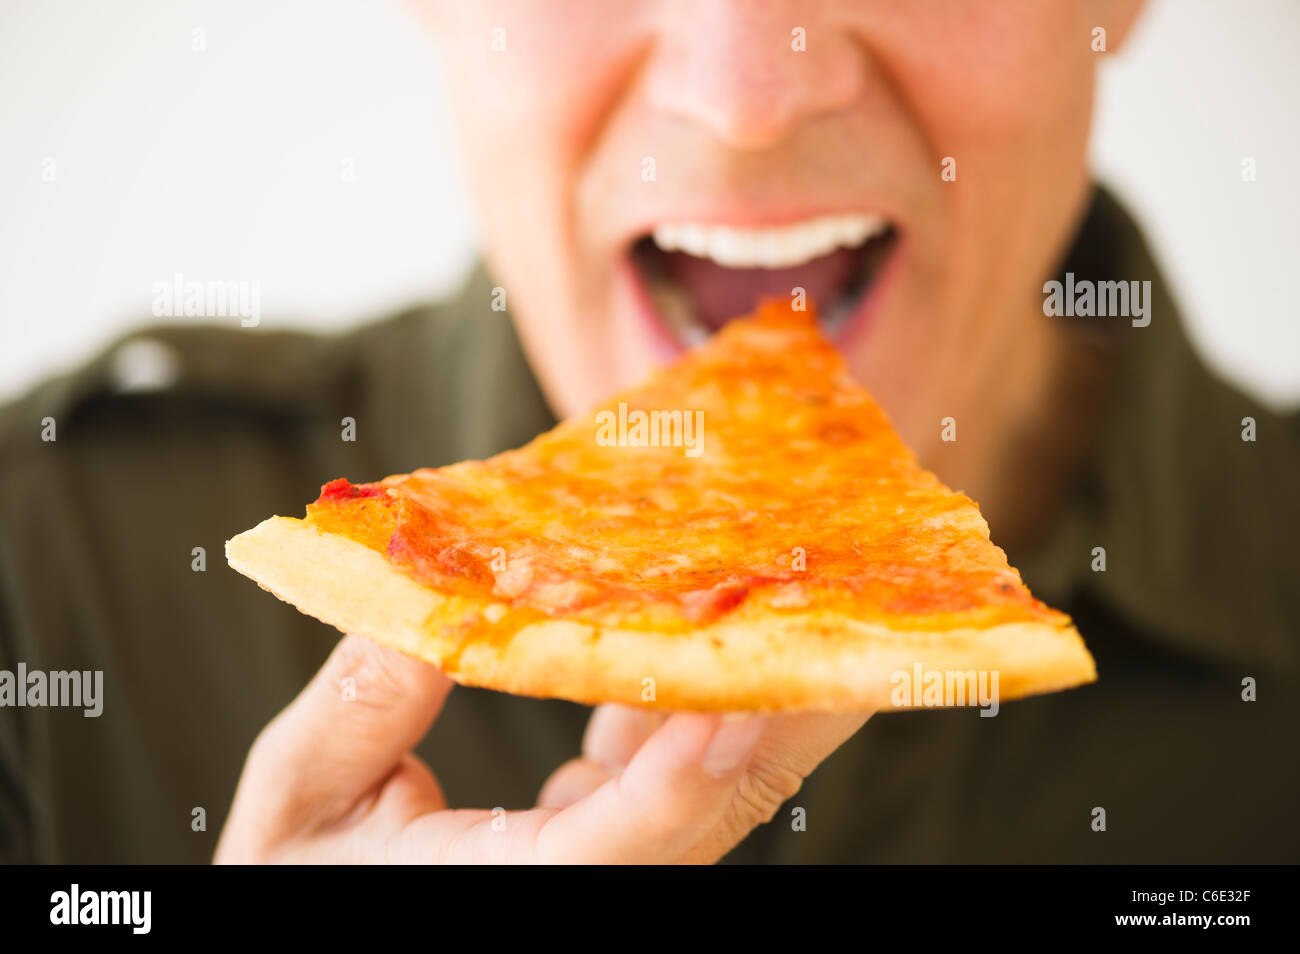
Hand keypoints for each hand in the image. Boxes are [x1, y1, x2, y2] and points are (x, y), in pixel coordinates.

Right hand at [215, 634, 868, 863]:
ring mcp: (613, 860)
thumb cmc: (301, 875)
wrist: (330, 904)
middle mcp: (593, 881)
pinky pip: (679, 766)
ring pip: (714, 785)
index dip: (686, 772)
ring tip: (826, 600)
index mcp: (522, 889)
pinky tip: (716, 613)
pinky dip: (702, 694)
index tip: (743, 693)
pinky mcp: (613, 835)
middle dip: (785, 714)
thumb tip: (424, 599)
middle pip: (711, 808)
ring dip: (768, 693)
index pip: (624, 844)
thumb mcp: (298, 799)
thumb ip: (361, 711)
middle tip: (857, 625)